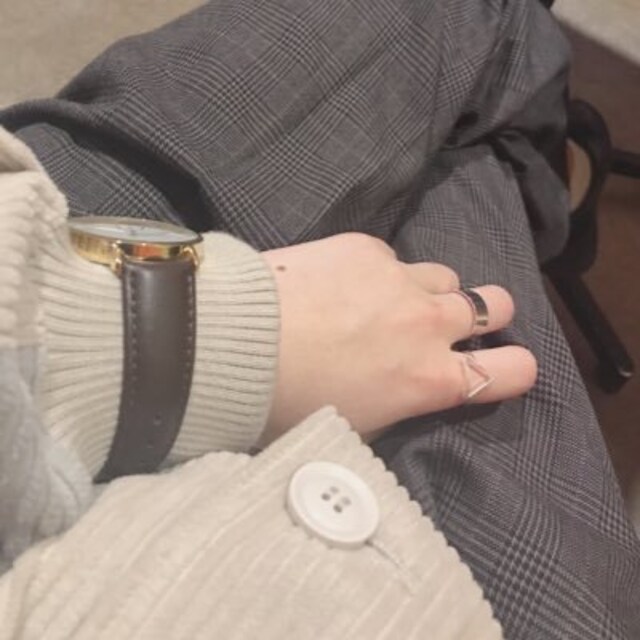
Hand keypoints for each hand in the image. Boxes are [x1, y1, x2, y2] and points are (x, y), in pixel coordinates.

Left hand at [261, 233, 535, 441]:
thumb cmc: (288, 403)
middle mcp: (429, 324)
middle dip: (485, 316)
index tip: (501, 367)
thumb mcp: (353, 426)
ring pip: (447, 276)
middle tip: (454, 324)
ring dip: (432, 291)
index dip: (515, 369)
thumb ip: (398, 405)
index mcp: (430, 379)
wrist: (236, 342)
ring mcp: (401, 279)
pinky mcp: (366, 248)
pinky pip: (392, 258)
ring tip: (393, 302)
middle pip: (496, 305)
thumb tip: (404, 391)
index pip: (514, 370)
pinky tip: (342, 284)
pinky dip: (379, 273)